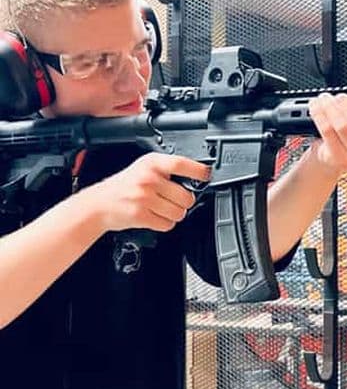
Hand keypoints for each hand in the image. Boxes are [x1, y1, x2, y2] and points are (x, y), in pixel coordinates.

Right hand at [84, 153, 210, 232]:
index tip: (206, 175)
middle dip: (183, 202)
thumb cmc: (123, 187)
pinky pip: (167, 224)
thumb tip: (196, 177)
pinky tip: (153, 217)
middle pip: (186, 196)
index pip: (181, 164)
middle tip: (171, 201)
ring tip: (159, 209)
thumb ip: (166, 170)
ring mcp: (144, 197)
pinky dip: (164, 224)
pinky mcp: (140, 215)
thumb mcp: (143, 169)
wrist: (98, 204)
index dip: (198, 171)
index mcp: (151, 163)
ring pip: (179, 213)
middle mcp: (148, 178)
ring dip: (173, 215)